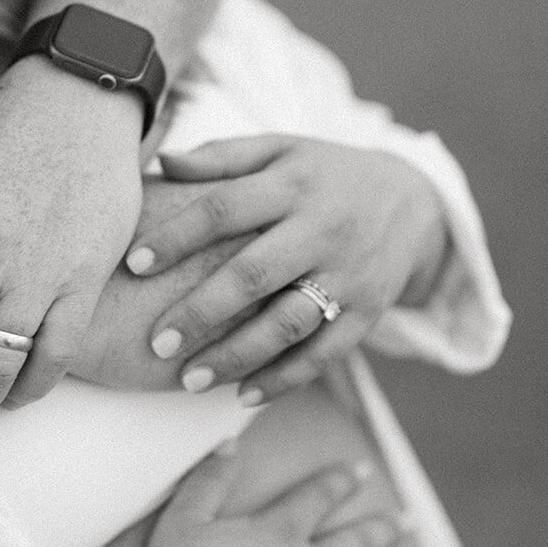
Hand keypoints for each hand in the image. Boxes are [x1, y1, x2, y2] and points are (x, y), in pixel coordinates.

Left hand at [124, 135, 448, 405]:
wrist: (414, 200)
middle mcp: (320, 229)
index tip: (133, 264)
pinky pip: (324, 353)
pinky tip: (242, 396)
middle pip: (254, 274)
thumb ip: (223, 157)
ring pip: (288, 322)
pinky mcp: (366, 312)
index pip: (225, 209)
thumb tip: (162, 163)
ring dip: (237, 355)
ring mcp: (347, 275)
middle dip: (201, 312)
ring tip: (188, 380)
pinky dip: (284, 378)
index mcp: (291, 185)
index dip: (177, 236)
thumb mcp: (282, 149)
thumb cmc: (324, 175)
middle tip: (156, 343)